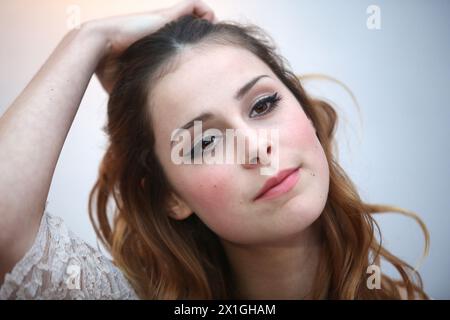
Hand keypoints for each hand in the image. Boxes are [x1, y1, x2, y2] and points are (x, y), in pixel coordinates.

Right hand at [86, 0, 216, 92]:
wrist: (100, 48)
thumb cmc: (110, 70)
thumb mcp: (131, 86)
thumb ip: (139, 100)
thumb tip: (145, 124)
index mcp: (156, 47)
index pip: (181, 44)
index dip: (194, 51)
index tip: (203, 66)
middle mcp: (163, 31)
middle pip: (192, 28)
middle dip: (204, 38)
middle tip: (212, 52)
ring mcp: (165, 21)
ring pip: (195, 15)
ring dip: (206, 23)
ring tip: (210, 37)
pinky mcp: (168, 13)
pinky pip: (193, 4)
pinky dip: (204, 11)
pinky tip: (207, 23)